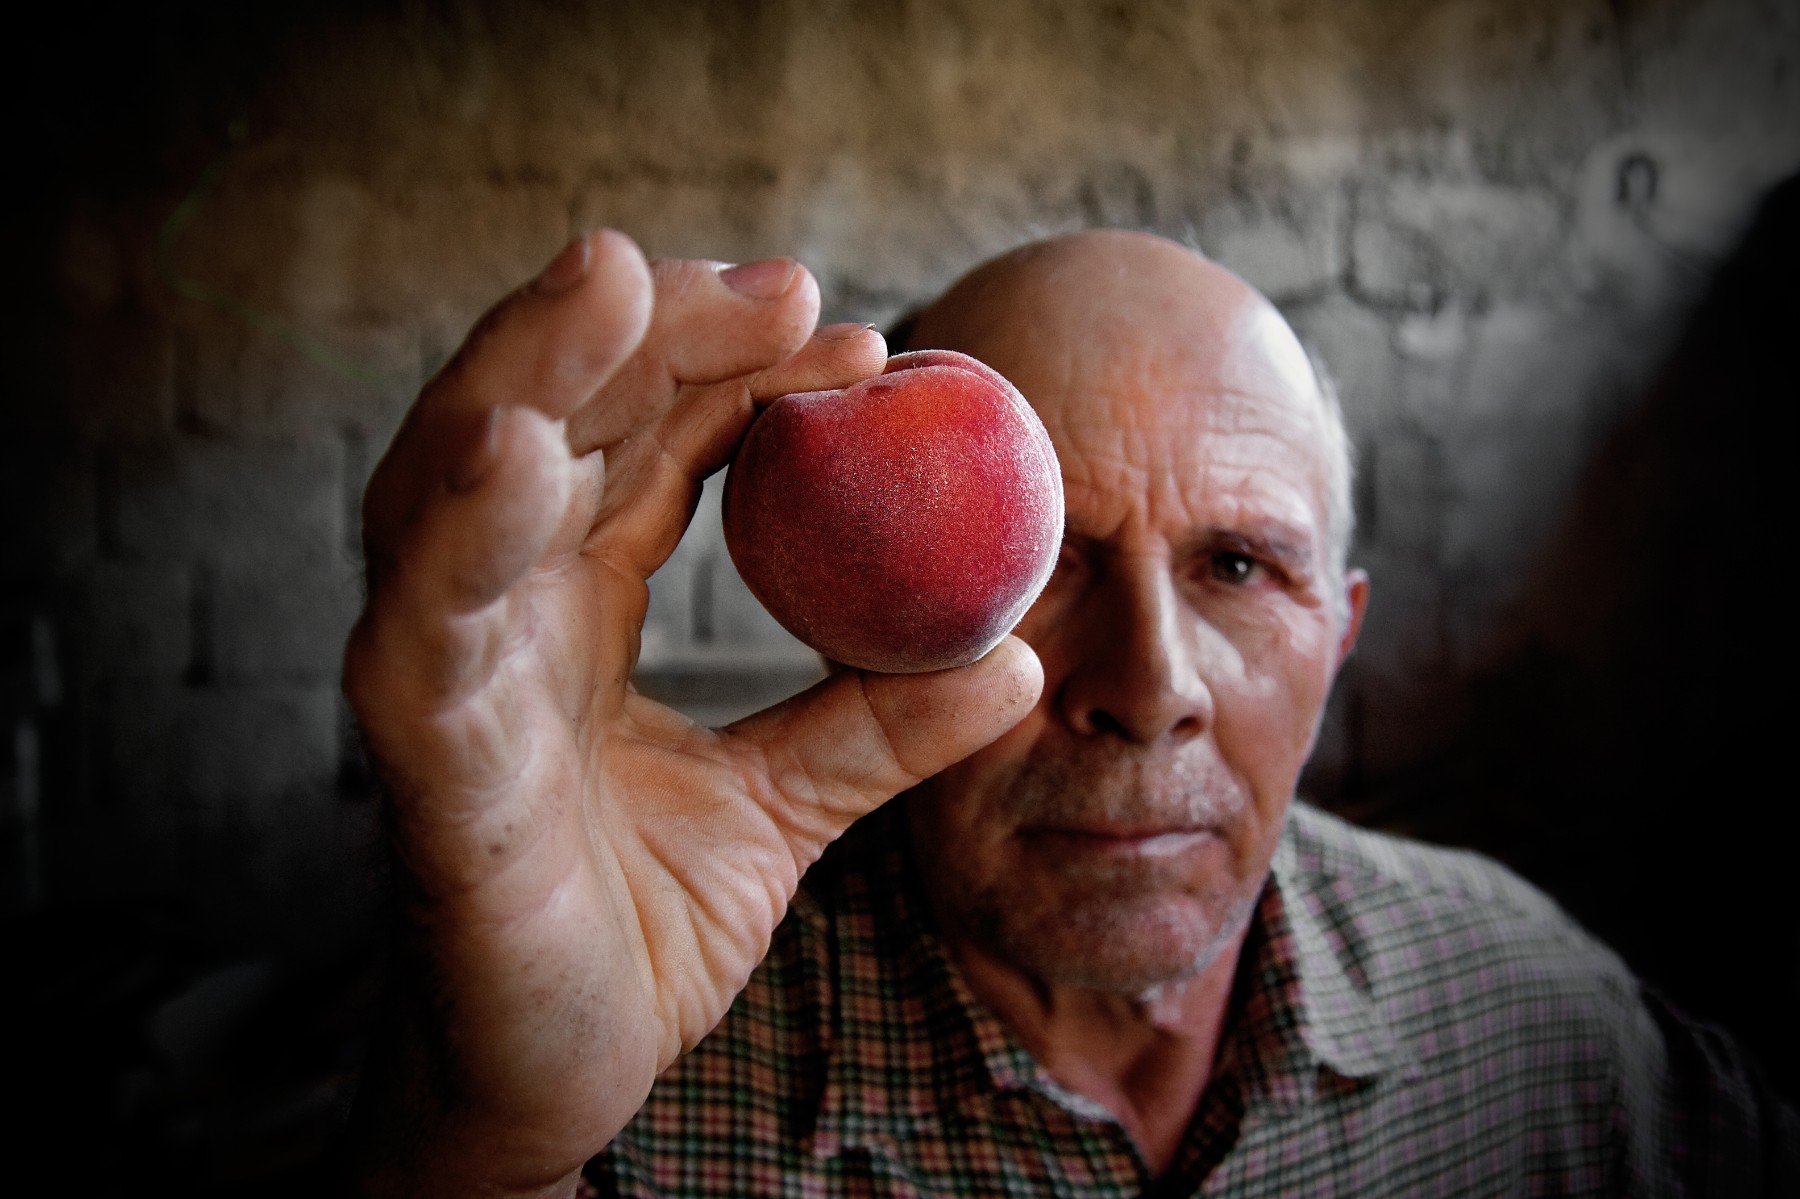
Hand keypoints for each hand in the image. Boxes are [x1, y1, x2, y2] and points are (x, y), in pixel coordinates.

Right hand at [340, 231, 1041, 1196]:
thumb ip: (878, 728)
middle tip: (776, 284)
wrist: (563, 1076)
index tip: (848, 335)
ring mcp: (445, 680)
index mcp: (573, 610)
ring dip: (530, 373)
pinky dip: (456, 534)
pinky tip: (518, 454)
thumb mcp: (784, 810)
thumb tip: (1022, 658)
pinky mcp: (417, 765)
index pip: (641, 451)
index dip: (729, 375)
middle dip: (642, 333)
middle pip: (546, 425)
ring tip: (619, 282)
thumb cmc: (637, 929)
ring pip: (451, 487)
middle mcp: (496, 616)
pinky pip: (419, 634)